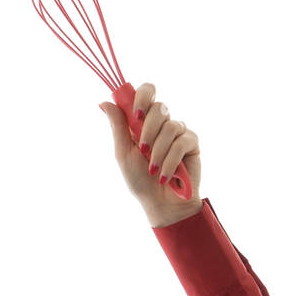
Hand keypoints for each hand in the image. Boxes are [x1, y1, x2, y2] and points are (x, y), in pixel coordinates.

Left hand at [98, 81, 201, 226]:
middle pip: (159, 107)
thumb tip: (104, 102)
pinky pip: (182, 141)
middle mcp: (161, 123)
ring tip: (153, 170)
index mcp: (143, 121)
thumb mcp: (123, 154)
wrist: (160, 203)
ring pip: (170, 126)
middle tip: (143, 150)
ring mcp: (178, 131)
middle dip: (149, 130)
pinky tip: (165, 175)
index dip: (143, 96)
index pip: (146, 92)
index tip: (136, 114)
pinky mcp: (191, 142)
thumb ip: (117, 127)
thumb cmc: (139, 180)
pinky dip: (171, 160)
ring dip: (159, 151)